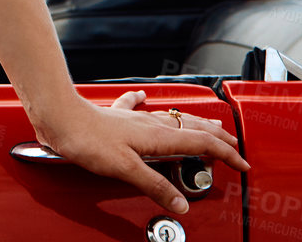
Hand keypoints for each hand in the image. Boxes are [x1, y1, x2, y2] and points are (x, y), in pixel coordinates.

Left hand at [29, 89, 250, 214]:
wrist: (58, 115)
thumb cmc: (87, 139)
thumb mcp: (126, 169)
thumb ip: (155, 186)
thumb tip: (180, 204)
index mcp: (158, 136)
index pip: (203, 143)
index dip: (227, 154)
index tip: (243, 164)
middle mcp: (149, 123)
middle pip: (193, 128)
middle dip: (218, 137)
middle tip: (235, 147)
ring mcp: (132, 118)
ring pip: (171, 118)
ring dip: (192, 124)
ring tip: (206, 127)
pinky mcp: (115, 117)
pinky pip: (135, 108)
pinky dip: (145, 104)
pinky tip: (142, 98)